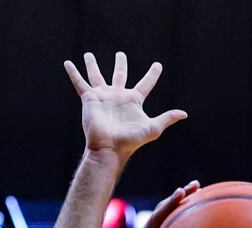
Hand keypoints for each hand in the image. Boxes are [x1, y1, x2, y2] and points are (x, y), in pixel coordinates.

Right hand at [64, 52, 185, 159]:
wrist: (109, 148)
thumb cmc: (130, 141)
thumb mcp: (152, 128)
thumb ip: (166, 119)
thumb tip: (184, 114)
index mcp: (133, 101)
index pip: (145, 84)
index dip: (152, 74)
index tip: (157, 65)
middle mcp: (117, 96)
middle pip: (120, 75)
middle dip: (120, 64)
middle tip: (120, 54)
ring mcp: (103, 96)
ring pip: (97, 75)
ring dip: (93, 65)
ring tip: (88, 54)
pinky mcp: (89, 99)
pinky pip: (80, 83)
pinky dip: (73, 73)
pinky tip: (67, 63)